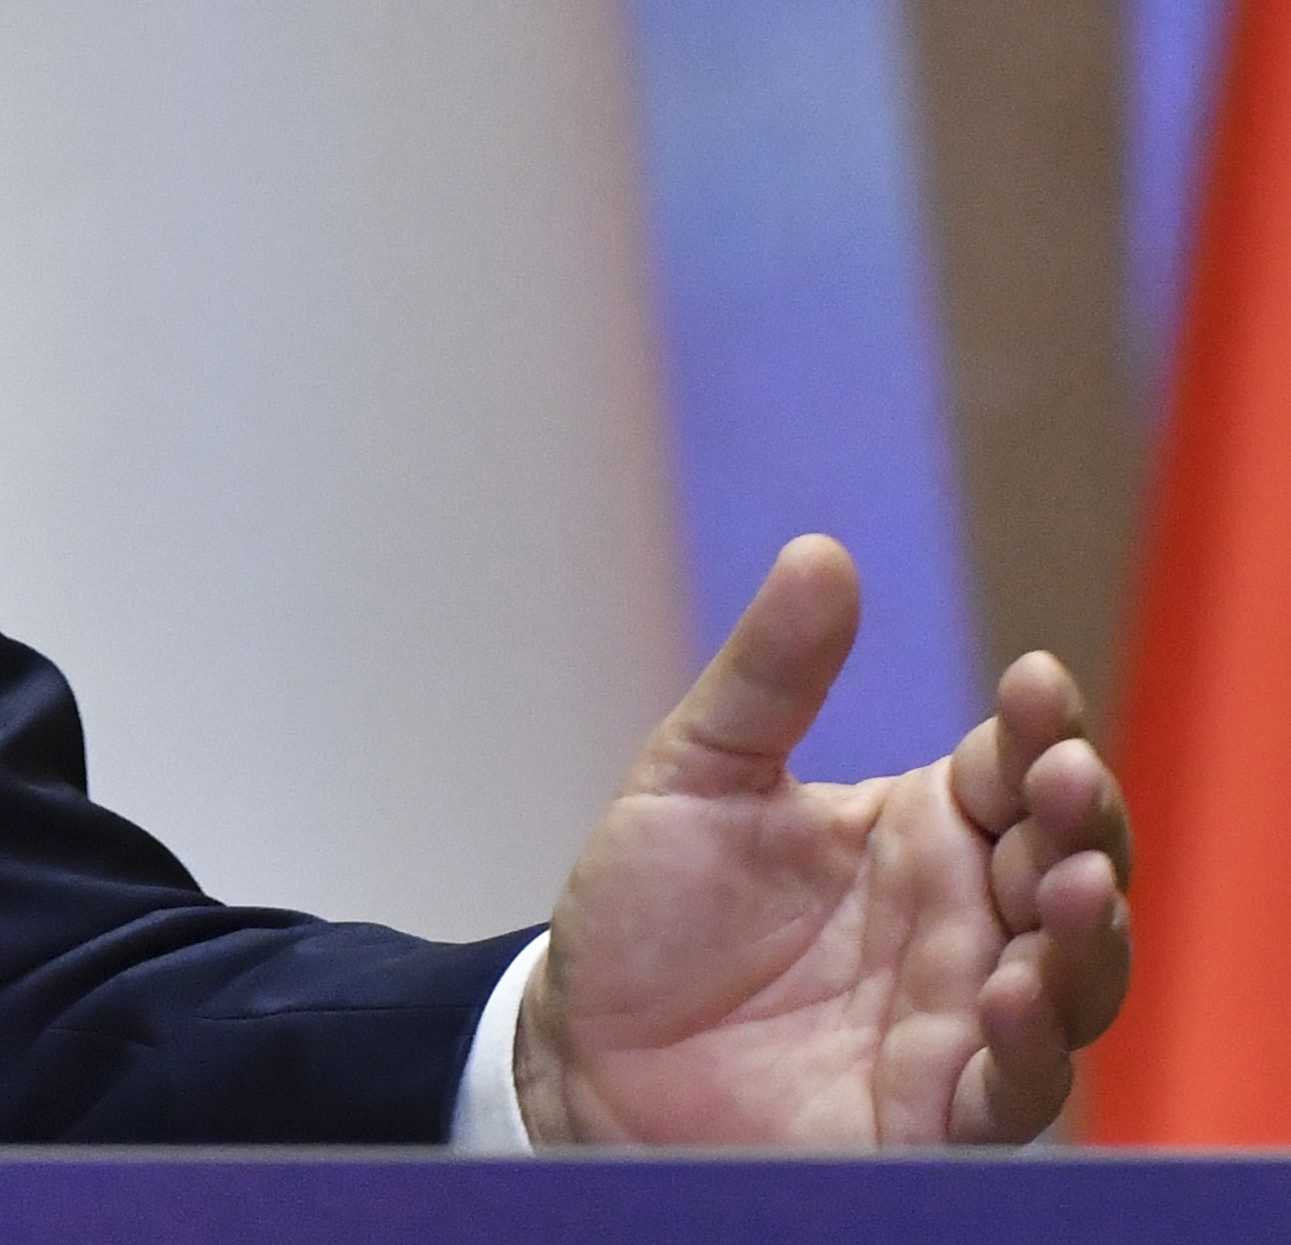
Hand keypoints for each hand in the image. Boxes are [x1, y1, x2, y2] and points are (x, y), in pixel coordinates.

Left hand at [517, 535, 1131, 1145]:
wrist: (582, 1053)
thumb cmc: (650, 914)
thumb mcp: (695, 773)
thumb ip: (769, 677)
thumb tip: (822, 553)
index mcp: (922, 830)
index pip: (1016, 768)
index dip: (1040, 729)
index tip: (1034, 686)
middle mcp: (962, 921)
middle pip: (1068, 863)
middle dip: (1081, 820)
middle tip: (1060, 778)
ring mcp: (960, 1020)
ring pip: (1073, 977)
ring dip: (1085, 930)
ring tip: (1068, 881)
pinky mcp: (935, 1114)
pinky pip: (1016, 1088)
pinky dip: (1032, 1047)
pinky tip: (1012, 996)